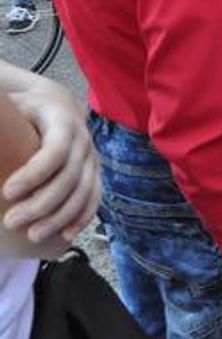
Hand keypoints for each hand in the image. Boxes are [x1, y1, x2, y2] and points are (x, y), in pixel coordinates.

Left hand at [3, 81, 99, 242]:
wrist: (55, 103)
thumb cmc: (23, 109)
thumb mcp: (11, 108)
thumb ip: (1, 124)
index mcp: (62, 120)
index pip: (55, 151)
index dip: (34, 174)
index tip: (7, 193)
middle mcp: (83, 139)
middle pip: (69, 177)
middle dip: (42, 203)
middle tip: (11, 222)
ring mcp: (91, 156)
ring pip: (84, 190)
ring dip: (60, 216)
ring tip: (33, 235)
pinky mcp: (94, 171)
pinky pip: (94, 196)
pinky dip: (83, 216)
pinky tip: (67, 235)